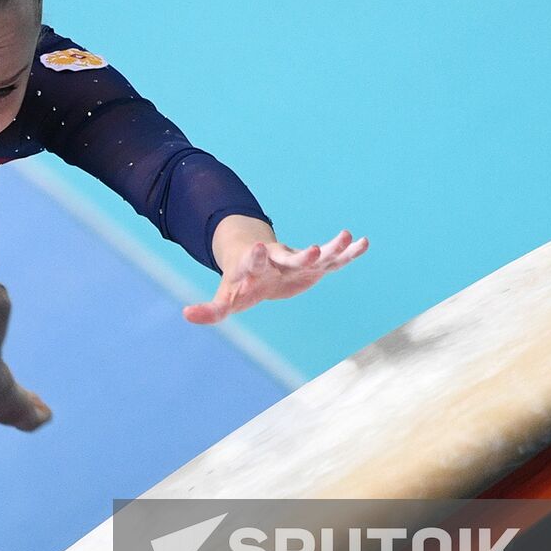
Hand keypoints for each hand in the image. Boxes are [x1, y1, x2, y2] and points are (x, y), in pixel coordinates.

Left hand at [182, 229, 368, 324]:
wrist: (256, 263)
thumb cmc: (240, 283)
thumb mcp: (225, 299)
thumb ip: (210, 310)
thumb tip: (186, 314)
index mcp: (255, 267)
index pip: (254, 261)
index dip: (256, 257)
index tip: (258, 248)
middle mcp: (278, 261)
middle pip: (290, 257)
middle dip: (301, 255)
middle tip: (315, 248)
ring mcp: (297, 262)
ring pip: (317, 256)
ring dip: (332, 248)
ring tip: (348, 236)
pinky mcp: (313, 267)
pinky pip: (333, 261)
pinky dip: (348, 254)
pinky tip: (364, 243)